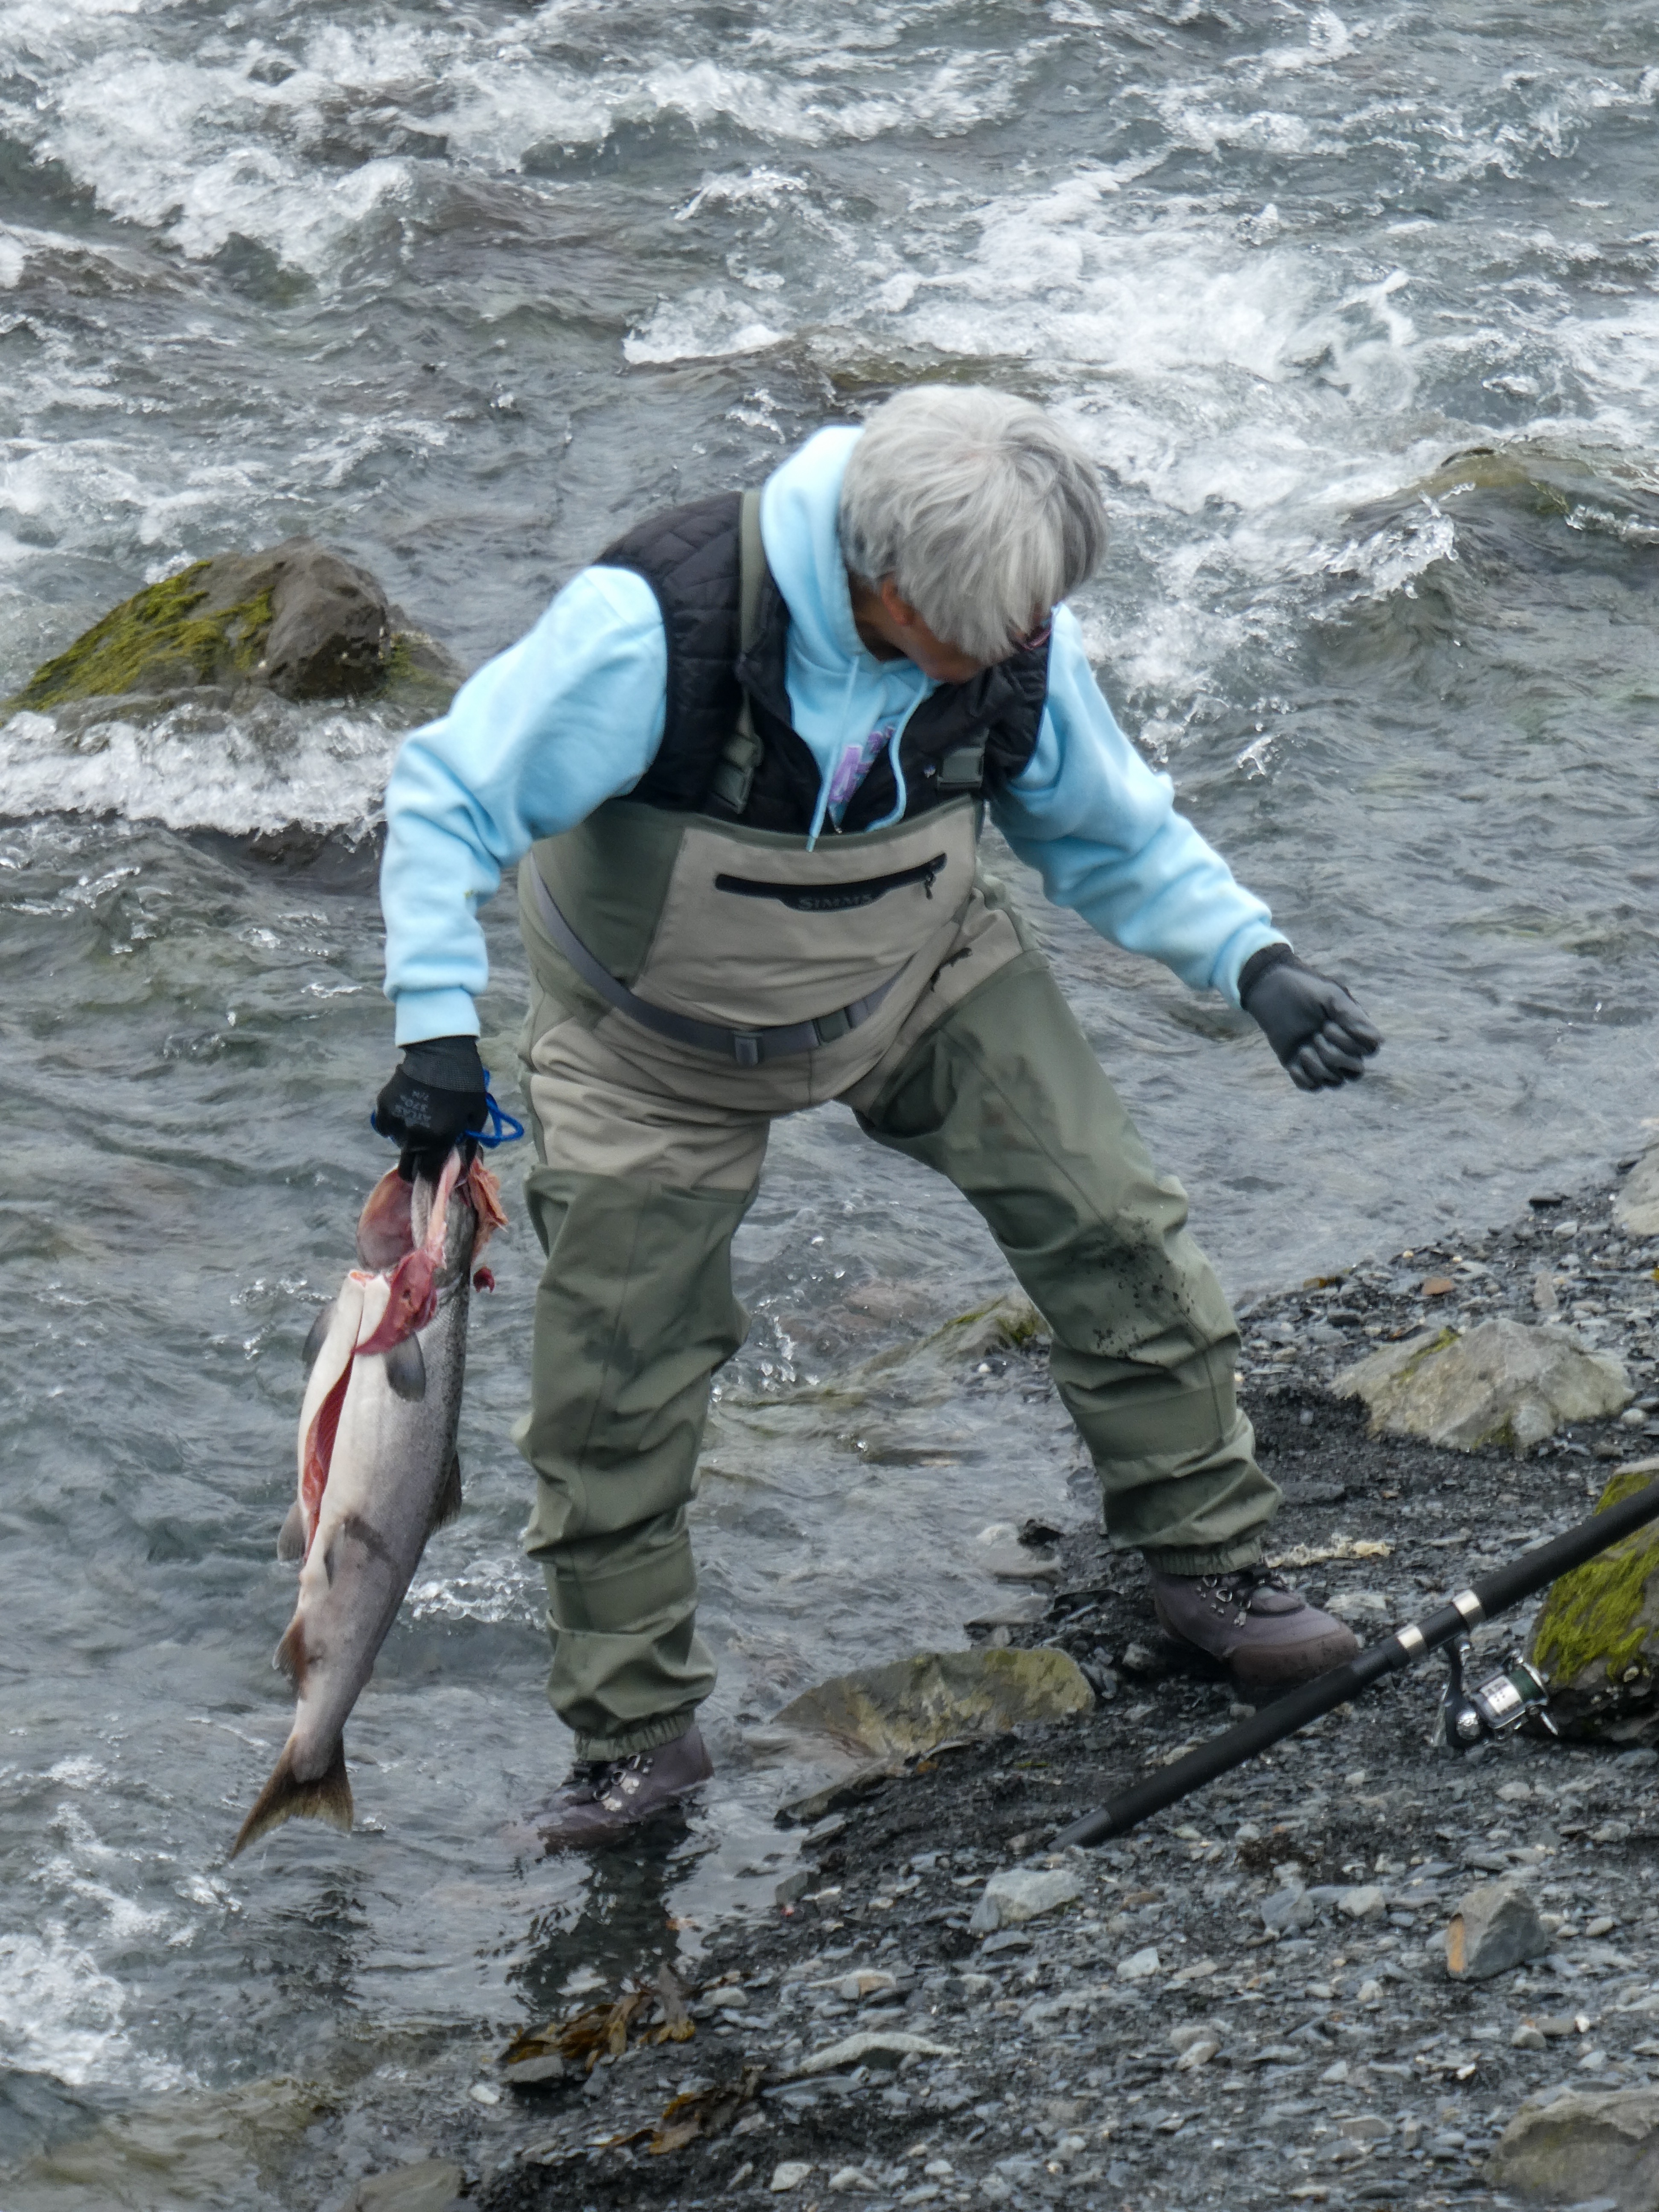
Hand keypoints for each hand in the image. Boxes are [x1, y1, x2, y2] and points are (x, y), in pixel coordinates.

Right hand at [373, 1035, 486, 1173]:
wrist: (441, 1052)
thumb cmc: (465, 1083)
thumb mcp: (477, 1115)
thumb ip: (468, 1143)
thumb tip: (463, 1165)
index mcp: (438, 1140)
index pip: (428, 1173)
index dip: (431, 1177)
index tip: (432, 1175)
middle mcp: (414, 1136)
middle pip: (407, 1165)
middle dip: (415, 1165)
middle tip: (423, 1153)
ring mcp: (396, 1121)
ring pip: (399, 1143)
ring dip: (408, 1138)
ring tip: (421, 1119)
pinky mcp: (384, 1107)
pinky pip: (387, 1127)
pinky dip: (395, 1123)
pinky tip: (408, 1110)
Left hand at [1240, 949, 1381, 1091]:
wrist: (1271, 990)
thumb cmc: (1305, 990)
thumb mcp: (1331, 996)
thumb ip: (1353, 1016)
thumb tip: (1379, 1040)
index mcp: (1353, 1030)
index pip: (1370, 1050)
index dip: (1353, 1043)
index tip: (1331, 1024)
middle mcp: (1342, 1048)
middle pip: (1356, 1071)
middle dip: (1335, 1055)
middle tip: (1317, 1034)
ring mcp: (1322, 1060)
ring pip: (1336, 1081)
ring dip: (1319, 1067)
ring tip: (1303, 1048)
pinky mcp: (1302, 1068)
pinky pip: (1312, 1087)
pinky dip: (1304, 1078)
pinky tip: (1294, 1063)